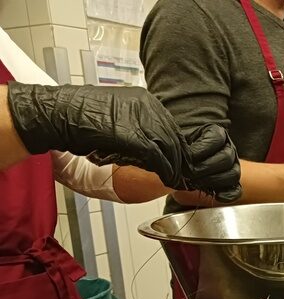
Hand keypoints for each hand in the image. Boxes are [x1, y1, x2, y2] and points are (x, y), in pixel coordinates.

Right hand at [7, 82, 240, 199]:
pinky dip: (165, 168)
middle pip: (177, 138)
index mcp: (147, 101)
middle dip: (185, 161)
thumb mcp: (119, 122)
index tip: (190, 166)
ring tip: (182, 182)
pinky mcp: (133, 132)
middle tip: (194, 179)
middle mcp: (148, 106)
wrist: (59, 114)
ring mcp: (141, 118)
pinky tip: (168, 178)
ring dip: (177, 168)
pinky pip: (157, 154)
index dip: (182, 150)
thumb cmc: (83, 120)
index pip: (174, 129)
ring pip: (171, 147)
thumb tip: (159, 155)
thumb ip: (141, 134)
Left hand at [181, 124, 241, 201]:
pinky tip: (217, 196)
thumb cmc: (178, 152)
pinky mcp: (232, 184)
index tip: (188, 157)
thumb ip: (181, 144)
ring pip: (233, 174)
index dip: (202, 149)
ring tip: (196, 183)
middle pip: (226, 158)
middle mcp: (228, 149)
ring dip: (214, 181)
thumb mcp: (178, 141)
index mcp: (216, 134)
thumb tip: (182, 153)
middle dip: (205, 168)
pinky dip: (228, 195)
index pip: (217, 139)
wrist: (178, 167)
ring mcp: (232, 167)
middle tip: (188, 173)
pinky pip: (236, 190)